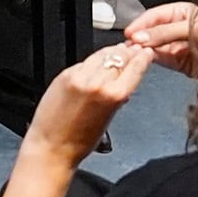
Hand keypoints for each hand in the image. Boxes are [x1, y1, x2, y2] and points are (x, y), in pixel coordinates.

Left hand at [25, 42, 151, 162]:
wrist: (52, 146)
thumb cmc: (79, 141)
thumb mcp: (109, 118)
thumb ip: (117, 95)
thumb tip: (123, 80)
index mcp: (113, 96)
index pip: (134, 67)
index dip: (142, 57)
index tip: (145, 53)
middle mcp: (97, 83)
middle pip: (118, 56)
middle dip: (127, 52)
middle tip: (132, 49)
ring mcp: (79, 77)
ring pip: (101, 54)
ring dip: (111, 52)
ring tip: (115, 52)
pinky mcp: (65, 75)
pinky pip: (84, 62)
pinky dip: (92, 61)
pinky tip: (95, 63)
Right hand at [123, 0, 197, 77]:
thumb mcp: (192, 27)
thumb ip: (165, 32)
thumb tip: (141, 36)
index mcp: (182, 13)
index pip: (155, 15)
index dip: (142, 22)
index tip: (130, 32)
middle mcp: (178, 28)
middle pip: (152, 31)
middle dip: (140, 37)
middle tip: (129, 44)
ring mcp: (178, 46)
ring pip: (155, 46)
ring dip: (144, 49)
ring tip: (134, 52)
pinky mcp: (180, 62)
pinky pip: (162, 59)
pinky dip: (153, 59)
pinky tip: (146, 58)